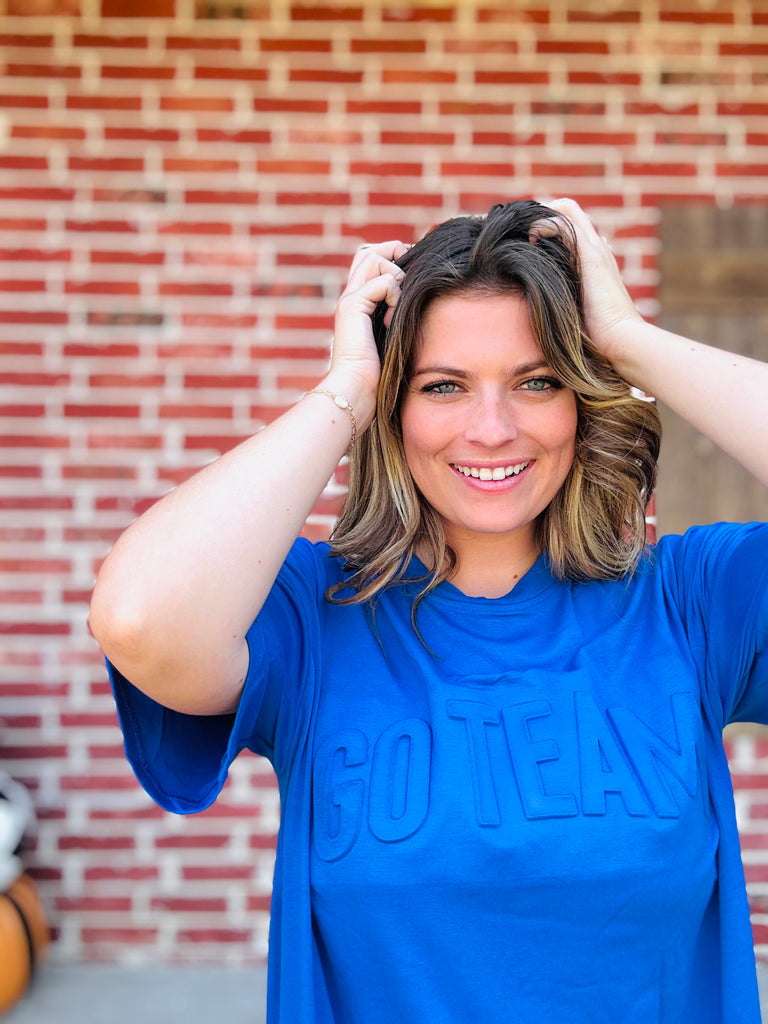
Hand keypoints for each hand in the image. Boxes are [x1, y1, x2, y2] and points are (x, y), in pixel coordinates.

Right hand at [330, 241, 407, 399]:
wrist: (356, 390)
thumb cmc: (378, 374)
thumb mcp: (394, 339)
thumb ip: (400, 318)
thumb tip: (421, 303)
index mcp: (358, 304)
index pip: (370, 261)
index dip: (392, 258)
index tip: (413, 275)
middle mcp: (350, 297)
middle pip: (368, 251)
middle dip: (393, 252)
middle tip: (411, 272)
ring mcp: (349, 300)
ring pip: (372, 257)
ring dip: (395, 271)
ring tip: (400, 300)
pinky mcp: (351, 307)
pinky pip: (381, 281)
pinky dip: (395, 292)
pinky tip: (394, 316)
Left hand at [530, 198, 643, 363]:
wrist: (621, 340)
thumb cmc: (598, 337)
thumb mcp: (573, 314)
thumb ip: (560, 304)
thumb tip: (537, 309)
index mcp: (594, 261)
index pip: (571, 228)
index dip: (546, 227)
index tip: (526, 244)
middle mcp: (596, 248)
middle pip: (568, 212)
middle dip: (541, 216)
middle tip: (521, 235)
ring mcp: (595, 248)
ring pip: (566, 210)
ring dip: (540, 217)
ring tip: (523, 236)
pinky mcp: (591, 254)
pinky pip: (564, 222)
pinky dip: (543, 224)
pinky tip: (530, 241)